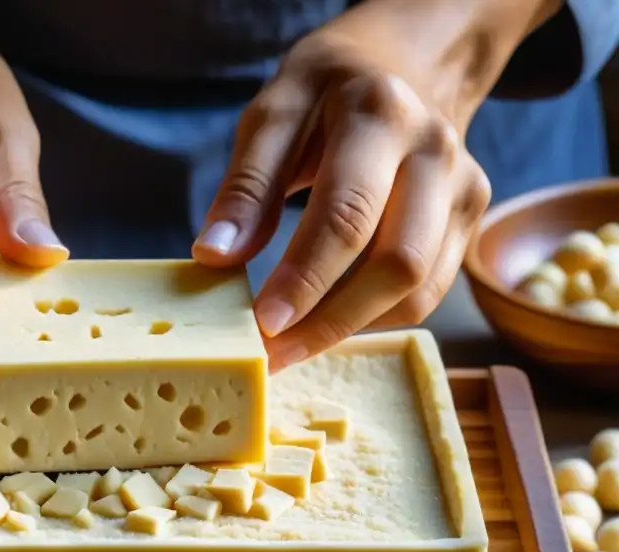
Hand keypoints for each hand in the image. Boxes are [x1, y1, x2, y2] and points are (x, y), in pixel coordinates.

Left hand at [194, 0, 557, 370]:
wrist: (402, 64)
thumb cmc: (326, 92)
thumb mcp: (272, 115)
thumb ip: (246, 187)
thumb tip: (216, 256)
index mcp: (381, 115)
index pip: (347, 215)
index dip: (306, 278)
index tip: (264, 324)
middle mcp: (436, 152)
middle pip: (398, 263)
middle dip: (331, 320)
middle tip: (272, 352)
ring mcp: (464, 186)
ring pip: (420, 290)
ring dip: (351, 329)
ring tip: (291, 348)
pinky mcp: (469, 217)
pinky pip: (428, 291)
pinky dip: (374, 318)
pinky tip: (328, 324)